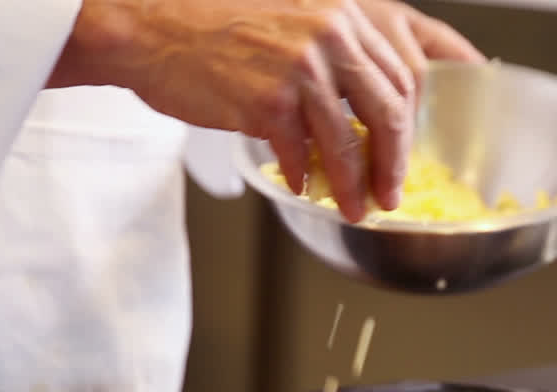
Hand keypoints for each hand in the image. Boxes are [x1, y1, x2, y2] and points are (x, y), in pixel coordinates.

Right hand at [51, 0, 480, 220]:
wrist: (149, 25)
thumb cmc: (212, 28)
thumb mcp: (290, 22)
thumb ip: (331, 59)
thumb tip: (361, 118)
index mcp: (340, 16)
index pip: (399, 78)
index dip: (407, 127)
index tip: (401, 155)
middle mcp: (329, 36)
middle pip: (389, 112)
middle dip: (393, 163)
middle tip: (390, 193)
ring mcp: (300, 68)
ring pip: (346, 142)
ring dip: (353, 185)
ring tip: (354, 208)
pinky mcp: (268, 101)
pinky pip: (301, 153)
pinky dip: (304, 176)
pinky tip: (301, 185)